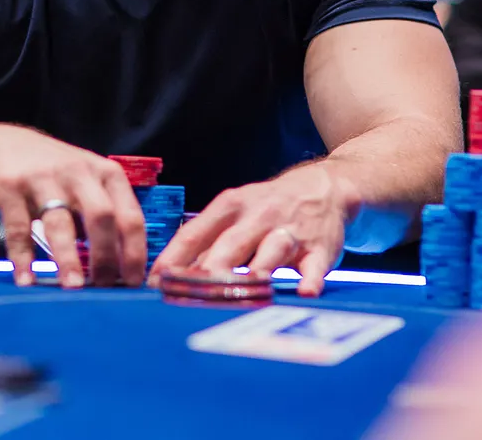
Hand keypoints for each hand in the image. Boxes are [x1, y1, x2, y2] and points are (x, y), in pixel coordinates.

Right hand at [0, 125, 145, 288]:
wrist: (2, 142)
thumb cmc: (54, 173)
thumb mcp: (87, 184)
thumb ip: (102, 218)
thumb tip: (117, 270)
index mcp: (106, 174)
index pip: (130, 216)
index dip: (134, 253)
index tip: (132, 283)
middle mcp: (78, 173)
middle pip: (100, 216)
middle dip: (105, 256)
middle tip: (103, 287)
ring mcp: (43, 178)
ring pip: (60, 223)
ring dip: (67, 258)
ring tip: (72, 287)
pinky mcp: (10, 187)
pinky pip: (18, 228)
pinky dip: (23, 258)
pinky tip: (26, 280)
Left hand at [150, 163, 351, 296]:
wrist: (325, 187)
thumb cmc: (267, 208)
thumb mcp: (235, 212)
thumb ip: (206, 242)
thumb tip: (168, 274)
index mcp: (231, 206)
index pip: (195, 232)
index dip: (174, 258)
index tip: (156, 282)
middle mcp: (258, 216)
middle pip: (231, 244)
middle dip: (212, 268)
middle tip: (193, 294)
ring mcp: (290, 231)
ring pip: (272, 251)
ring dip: (258, 270)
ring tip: (245, 291)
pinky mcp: (320, 248)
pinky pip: (315, 265)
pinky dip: (311, 279)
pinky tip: (305, 293)